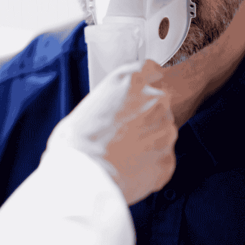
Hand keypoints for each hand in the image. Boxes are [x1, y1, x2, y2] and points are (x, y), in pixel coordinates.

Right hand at [50, 60, 176, 204]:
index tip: (138, 94)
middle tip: (123, 129)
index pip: (152, 70)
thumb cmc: (76, 139)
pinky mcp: (168, 159)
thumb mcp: (90, 103)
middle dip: (146, 114)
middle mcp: (154, 100)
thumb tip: (118, 109)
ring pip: (163, 131)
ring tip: (122, 151)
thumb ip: (114, 100)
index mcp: (131, 80)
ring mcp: (165, 130)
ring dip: (149, 139)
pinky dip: (150, 162)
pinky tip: (128, 166)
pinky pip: (163, 157)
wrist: (81, 174)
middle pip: (159, 102)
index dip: (145, 84)